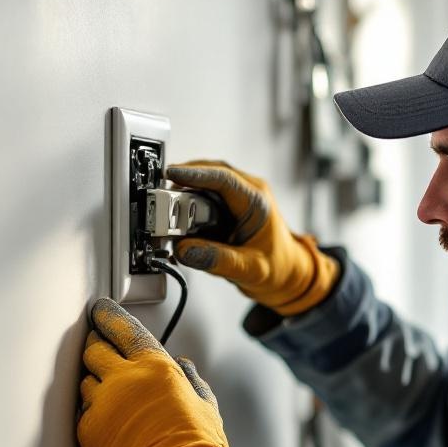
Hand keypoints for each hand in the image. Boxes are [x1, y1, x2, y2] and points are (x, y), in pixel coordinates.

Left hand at [78, 298, 229, 446]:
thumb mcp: (205, 403)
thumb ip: (189, 378)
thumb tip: (182, 367)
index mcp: (154, 366)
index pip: (120, 326)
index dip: (106, 314)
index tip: (99, 309)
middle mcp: (123, 379)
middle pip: (93, 349)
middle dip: (98, 347)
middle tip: (103, 350)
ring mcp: (101, 405)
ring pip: (84, 380)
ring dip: (95, 381)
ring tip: (112, 395)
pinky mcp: (87, 431)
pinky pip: (83, 410)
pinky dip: (93, 410)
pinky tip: (109, 420)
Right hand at [165, 161, 338, 315]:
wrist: (286, 272)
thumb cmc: (277, 267)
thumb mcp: (251, 269)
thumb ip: (219, 260)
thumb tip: (186, 250)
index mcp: (257, 202)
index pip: (224, 178)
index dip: (195, 174)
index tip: (171, 174)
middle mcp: (248, 192)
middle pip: (209, 176)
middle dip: (183, 186)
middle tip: (161, 203)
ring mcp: (236, 197)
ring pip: (203, 185)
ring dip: (183, 197)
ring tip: (166, 215)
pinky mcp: (226, 205)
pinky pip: (202, 198)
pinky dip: (186, 208)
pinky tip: (176, 224)